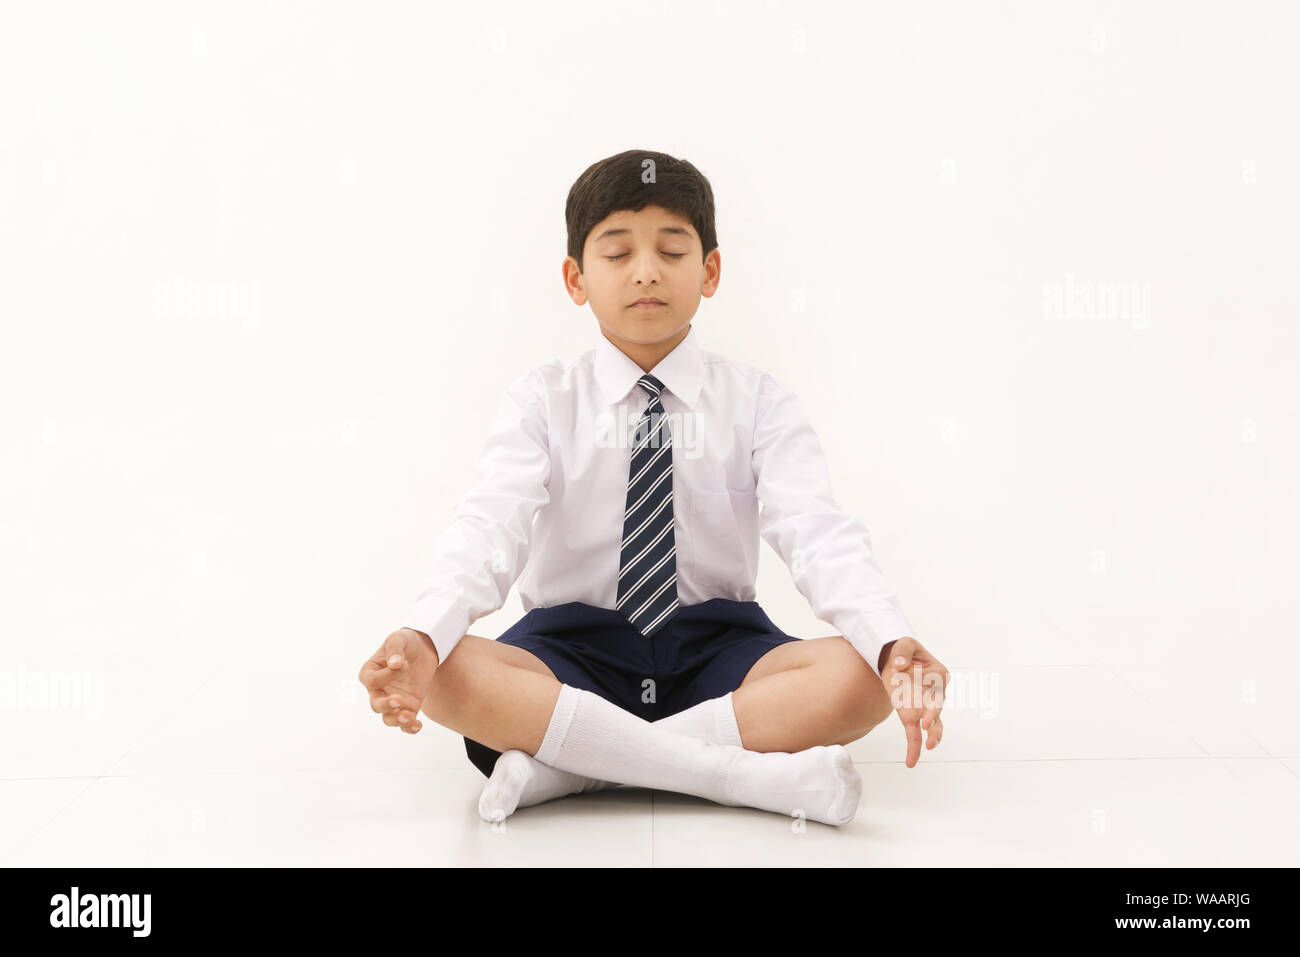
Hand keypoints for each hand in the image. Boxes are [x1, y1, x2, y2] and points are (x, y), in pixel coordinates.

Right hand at [358, 627, 439, 734]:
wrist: (424, 647)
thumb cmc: (406, 642)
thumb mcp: (399, 639)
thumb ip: (395, 650)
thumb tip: (395, 664)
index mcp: (370, 672)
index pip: (372, 681)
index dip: (387, 676)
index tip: (404, 664)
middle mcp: (378, 690)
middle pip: (375, 705)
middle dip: (386, 706)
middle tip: (399, 700)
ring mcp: (393, 699)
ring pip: (388, 718)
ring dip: (397, 720)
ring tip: (409, 716)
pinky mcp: (409, 706)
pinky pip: (405, 723)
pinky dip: (409, 727)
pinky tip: (418, 725)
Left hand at [879, 636, 947, 767]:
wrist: (894, 661)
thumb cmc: (903, 651)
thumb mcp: (904, 644)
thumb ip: (903, 652)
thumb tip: (899, 666)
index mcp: (938, 674)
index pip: (936, 681)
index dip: (925, 683)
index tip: (903, 671)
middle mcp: (935, 693)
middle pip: (938, 707)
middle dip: (933, 717)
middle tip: (926, 724)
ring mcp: (925, 707)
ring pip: (934, 725)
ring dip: (933, 736)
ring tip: (928, 746)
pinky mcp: (911, 716)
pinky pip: (915, 734)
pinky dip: (914, 748)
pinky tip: (911, 762)